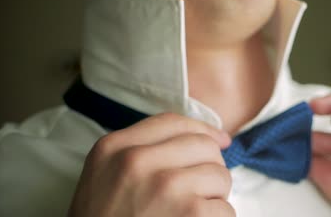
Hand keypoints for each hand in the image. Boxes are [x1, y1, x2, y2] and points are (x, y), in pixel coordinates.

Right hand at [68, 113, 234, 216]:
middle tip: (198, 190)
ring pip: (220, 175)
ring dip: (214, 197)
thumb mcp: (105, 175)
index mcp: (115, 147)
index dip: (203, 129)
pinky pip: (225, 208)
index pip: (173, 122)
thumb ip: (142, 150)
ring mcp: (165, 185)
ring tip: (192, 211)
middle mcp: (137, 161)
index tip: (220, 140)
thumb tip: (211, 138)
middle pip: (203, 146)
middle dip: (209, 168)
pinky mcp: (190, 212)